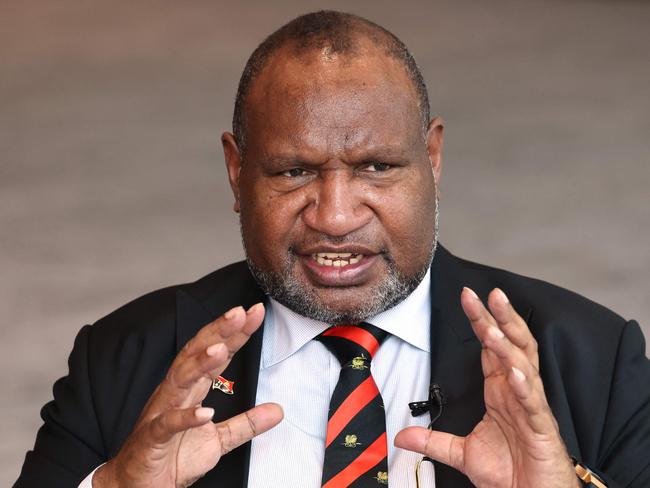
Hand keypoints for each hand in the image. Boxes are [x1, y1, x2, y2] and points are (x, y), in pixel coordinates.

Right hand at [93, 303, 282, 487]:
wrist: (136, 487)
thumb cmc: (171, 457)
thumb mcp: (219, 439)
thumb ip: (247, 422)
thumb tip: (278, 410)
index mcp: (190, 390)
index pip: (214, 354)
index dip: (234, 333)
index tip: (255, 313)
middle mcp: (174, 394)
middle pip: (195, 355)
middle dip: (218, 332)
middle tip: (240, 313)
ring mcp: (160, 414)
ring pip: (178, 380)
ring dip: (199, 364)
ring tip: (221, 349)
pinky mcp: (152, 440)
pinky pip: (166, 425)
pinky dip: (184, 417)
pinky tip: (204, 412)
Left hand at [395, 288, 579, 487]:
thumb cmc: (509, 473)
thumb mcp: (462, 453)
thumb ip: (433, 441)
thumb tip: (402, 436)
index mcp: (501, 391)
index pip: (490, 347)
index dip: (481, 321)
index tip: (467, 297)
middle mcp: (518, 391)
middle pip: (512, 345)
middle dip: (500, 318)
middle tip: (487, 294)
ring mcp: (532, 408)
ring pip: (524, 368)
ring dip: (508, 347)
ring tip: (492, 328)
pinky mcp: (542, 429)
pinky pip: (534, 404)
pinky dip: (526, 387)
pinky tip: (515, 374)